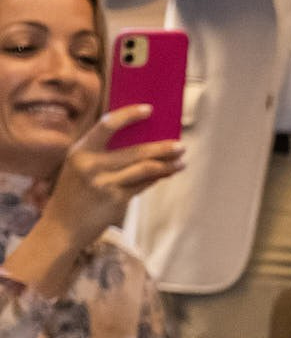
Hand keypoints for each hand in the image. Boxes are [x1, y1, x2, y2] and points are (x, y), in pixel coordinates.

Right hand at [43, 109, 184, 247]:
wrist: (61, 228)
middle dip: (163, 148)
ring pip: (146, 168)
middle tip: (181, 145)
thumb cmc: (75, 192)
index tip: (149, 109)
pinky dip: (158, 177)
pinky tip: (168, 172)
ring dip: (167, 164)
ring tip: (181, 160)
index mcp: (80, 151)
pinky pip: (144, 184)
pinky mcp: (116, 201)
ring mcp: (104, 184)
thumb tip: (146, 135)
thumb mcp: (80, 167)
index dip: (129, 114)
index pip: (107, 125)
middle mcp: (91, 166)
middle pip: (137, 151)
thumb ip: (104, 151)